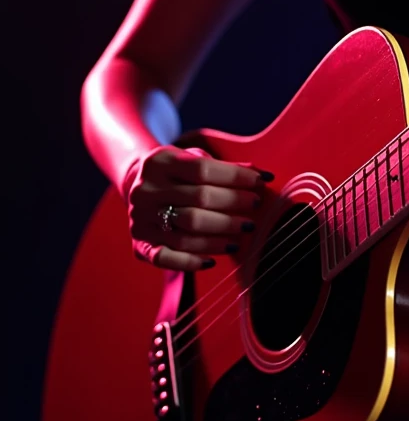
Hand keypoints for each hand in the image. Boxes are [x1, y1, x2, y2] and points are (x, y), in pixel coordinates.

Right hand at [124, 145, 270, 272]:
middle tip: (255, 206)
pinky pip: (165, 258)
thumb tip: (260, 176)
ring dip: (221, 235)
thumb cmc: (178, 172)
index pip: (202, 169)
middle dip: (233, 204)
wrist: (136, 183)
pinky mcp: (139, 243)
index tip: (260, 182)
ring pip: (187, 232)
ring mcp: (140, 219)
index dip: (235, 177)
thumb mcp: (193, 158)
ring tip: (244, 230)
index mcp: (160, 162)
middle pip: (198, 200)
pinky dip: (191, 262)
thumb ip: (223, 166)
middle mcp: (146, 190)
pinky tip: (213, 259)